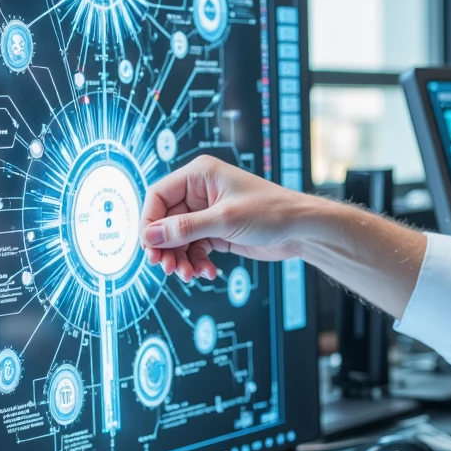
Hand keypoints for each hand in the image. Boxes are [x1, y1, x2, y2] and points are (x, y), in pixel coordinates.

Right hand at [140, 156, 307, 282]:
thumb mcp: (224, 220)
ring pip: (179, 238)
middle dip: (166, 247)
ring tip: (188, 275)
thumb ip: (185, 229)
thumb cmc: (271, 212)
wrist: (301, 230)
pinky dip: (197, 262)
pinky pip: (195, 248)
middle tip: (167, 268)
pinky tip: (206, 273)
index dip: (150, 223)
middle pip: (166, 221)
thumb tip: (150, 237)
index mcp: (199, 175)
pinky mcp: (217, 231)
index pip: (158, 196)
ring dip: (180, 259)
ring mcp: (208, 213)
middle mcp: (200, 192)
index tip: (149, 248)